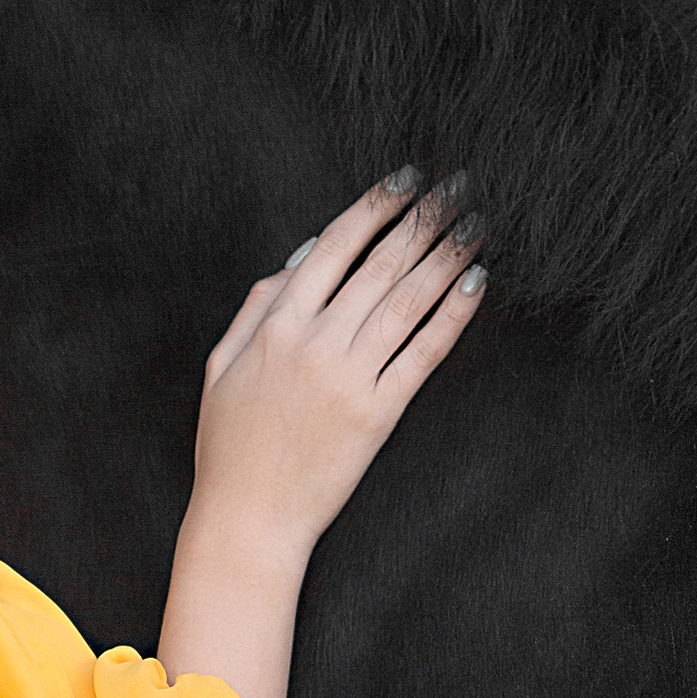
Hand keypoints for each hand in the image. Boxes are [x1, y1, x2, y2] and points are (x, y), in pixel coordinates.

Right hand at [158, 175, 481, 697]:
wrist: (249, 518)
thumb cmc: (229, 445)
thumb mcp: (222, 366)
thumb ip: (257, 308)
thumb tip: (301, 260)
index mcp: (274, 326)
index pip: (333, 246)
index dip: (374, 207)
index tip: (405, 179)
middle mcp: (314, 345)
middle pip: (380, 265)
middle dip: (422, 220)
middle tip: (457, 187)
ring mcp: (349, 379)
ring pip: (407, 302)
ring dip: (445, 256)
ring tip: (475, 224)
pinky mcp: (378, 414)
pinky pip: (423, 354)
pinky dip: (452, 316)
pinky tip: (474, 283)